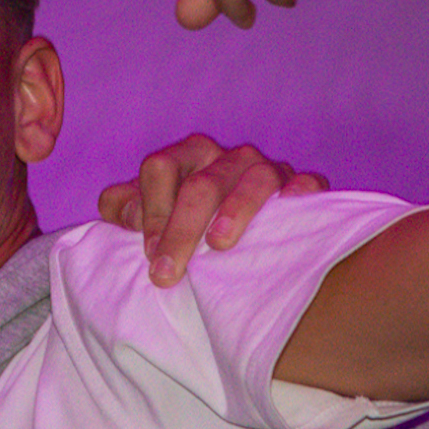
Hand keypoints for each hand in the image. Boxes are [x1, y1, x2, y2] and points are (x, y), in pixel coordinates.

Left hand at [98, 134, 327, 285]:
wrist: (243, 232)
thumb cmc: (187, 222)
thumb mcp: (150, 214)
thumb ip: (126, 209)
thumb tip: (124, 213)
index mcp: (187, 156)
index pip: (160, 168)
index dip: (150, 211)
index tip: (149, 254)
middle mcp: (227, 157)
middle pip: (202, 183)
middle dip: (180, 230)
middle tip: (166, 273)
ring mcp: (267, 169)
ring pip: (254, 179)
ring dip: (235, 210)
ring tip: (218, 244)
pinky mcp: (302, 186)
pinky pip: (305, 184)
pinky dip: (298, 194)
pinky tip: (289, 212)